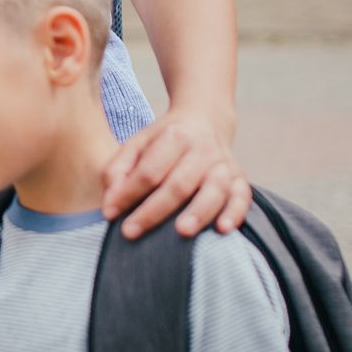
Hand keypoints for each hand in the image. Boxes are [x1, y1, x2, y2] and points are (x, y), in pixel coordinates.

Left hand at [102, 106, 250, 239]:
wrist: (206, 120)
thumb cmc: (165, 139)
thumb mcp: (137, 143)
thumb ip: (118, 169)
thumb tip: (110, 202)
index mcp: (175, 136)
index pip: (149, 169)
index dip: (128, 192)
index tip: (110, 212)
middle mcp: (202, 149)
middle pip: (179, 183)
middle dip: (154, 210)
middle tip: (131, 231)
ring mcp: (223, 164)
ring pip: (214, 190)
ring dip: (199, 212)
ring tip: (182, 232)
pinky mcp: (239, 177)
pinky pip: (242, 196)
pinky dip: (235, 213)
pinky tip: (223, 229)